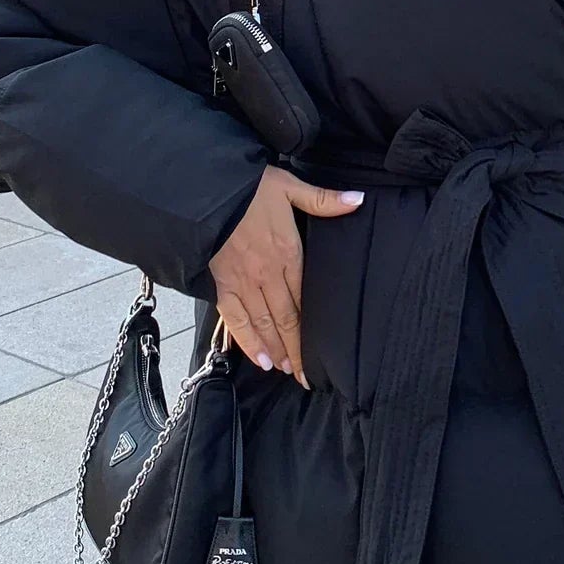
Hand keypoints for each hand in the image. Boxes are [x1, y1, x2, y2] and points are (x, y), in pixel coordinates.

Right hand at [208, 167, 365, 388]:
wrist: (206, 188)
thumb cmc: (250, 187)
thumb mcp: (290, 186)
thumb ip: (323, 200)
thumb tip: (357, 201)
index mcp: (289, 254)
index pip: (306, 300)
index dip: (314, 328)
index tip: (324, 351)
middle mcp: (268, 274)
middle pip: (288, 319)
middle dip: (298, 351)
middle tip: (307, 377)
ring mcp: (243, 282)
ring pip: (264, 324)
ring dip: (277, 350)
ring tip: (288, 370)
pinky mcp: (221, 283)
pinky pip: (235, 318)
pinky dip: (247, 340)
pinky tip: (259, 360)